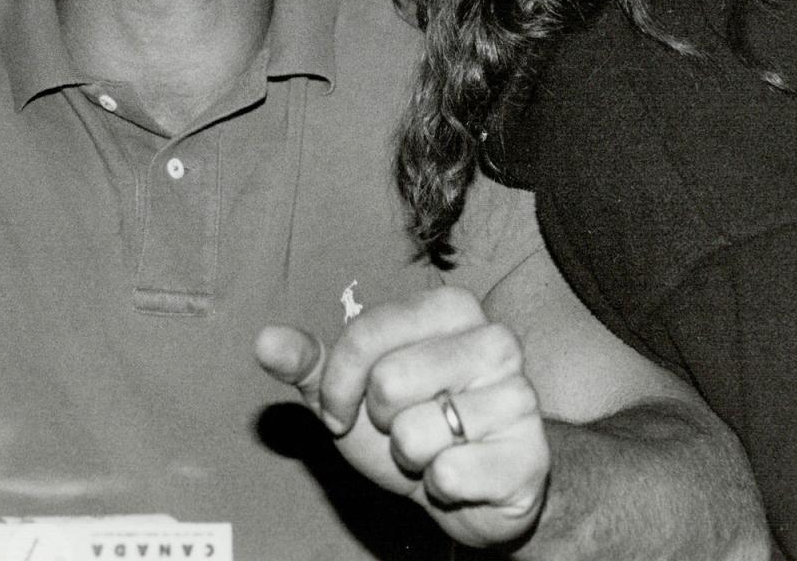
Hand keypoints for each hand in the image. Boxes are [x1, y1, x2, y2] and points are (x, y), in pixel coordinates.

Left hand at [255, 286, 549, 548]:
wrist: (471, 487)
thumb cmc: (410, 423)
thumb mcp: (351, 391)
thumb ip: (309, 363)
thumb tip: (265, 340)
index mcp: (451, 308)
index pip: (365, 335)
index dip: (338, 385)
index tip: (340, 411)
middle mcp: (494, 341)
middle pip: (389, 382)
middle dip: (380, 422)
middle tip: (403, 428)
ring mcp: (519, 396)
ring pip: (416, 433)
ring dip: (411, 456)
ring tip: (434, 448)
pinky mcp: (531, 454)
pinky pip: (450, 474)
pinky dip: (440, 485)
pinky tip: (461, 474)